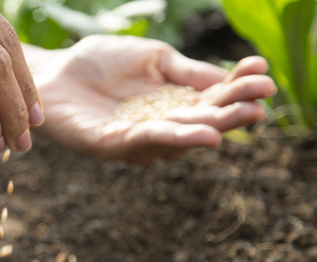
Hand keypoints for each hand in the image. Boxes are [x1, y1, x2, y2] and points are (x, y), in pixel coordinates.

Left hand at [25, 35, 276, 165]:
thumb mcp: (153, 59)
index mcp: (175, 103)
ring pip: (176, 138)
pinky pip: (142, 143)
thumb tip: (229, 77)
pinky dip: (171, 137)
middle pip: (202, 123)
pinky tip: (198, 133)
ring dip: (206, 129)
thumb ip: (186, 71)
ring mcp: (136, 140)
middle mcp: (161, 126)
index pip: (214, 98)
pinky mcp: (108, 146)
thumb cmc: (100, 62)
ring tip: (234, 121)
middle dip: (232, 113)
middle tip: (260, 104)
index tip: (263, 72)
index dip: (239, 87)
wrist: (52, 71)